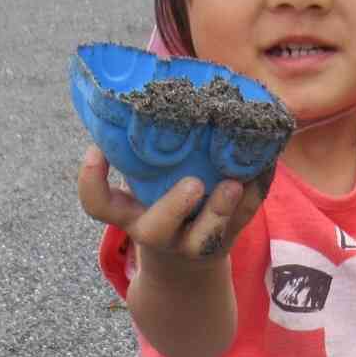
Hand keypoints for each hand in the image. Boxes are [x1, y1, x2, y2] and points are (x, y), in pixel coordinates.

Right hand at [76, 148, 271, 265]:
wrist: (185, 265)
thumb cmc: (158, 207)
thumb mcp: (141, 188)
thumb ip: (141, 156)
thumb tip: (154, 90)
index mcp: (129, 214)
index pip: (98, 205)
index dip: (91, 181)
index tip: (96, 151)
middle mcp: (158, 232)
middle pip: (155, 229)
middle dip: (174, 207)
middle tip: (193, 183)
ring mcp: (192, 242)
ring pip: (207, 236)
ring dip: (222, 209)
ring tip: (236, 183)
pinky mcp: (225, 240)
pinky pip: (243, 221)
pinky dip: (255, 193)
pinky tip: (264, 166)